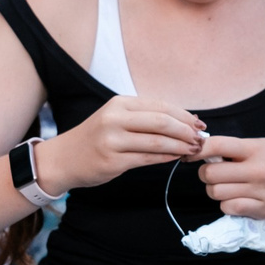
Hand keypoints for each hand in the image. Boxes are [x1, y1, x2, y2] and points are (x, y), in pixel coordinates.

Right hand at [43, 95, 206, 190]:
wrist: (64, 158)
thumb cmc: (96, 138)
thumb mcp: (116, 118)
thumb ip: (145, 118)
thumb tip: (184, 121)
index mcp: (119, 103)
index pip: (161, 106)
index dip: (184, 115)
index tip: (200, 124)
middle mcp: (115, 119)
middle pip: (162, 122)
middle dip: (186, 130)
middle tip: (200, 138)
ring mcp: (113, 140)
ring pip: (158, 141)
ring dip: (181, 146)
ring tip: (194, 150)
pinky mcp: (113, 161)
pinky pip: (148, 158)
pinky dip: (167, 157)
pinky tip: (177, 157)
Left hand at [199, 136, 264, 218]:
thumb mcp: (261, 145)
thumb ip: (234, 150)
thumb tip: (202, 153)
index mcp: (255, 149)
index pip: (217, 146)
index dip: (198, 150)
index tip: (191, 154)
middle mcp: (257, 171)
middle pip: (211, 174)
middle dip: (205, 173)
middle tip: (213, 172)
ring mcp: (260, 192)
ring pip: (216, 193)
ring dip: (215, 189)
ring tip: (227, 185)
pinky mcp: (262, 210)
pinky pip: (229, 208)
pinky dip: (227, 203)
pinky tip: (236, 197)